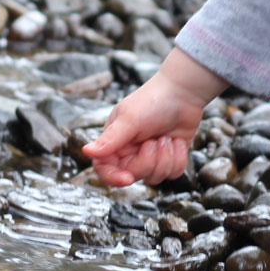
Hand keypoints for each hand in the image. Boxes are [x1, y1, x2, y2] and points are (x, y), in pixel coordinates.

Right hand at [81, 48, 227, 186]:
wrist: (183, 92)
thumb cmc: (152, 100)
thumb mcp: (129, 119)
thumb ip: (110, 139)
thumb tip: (86, 151)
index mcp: (115, 143)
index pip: (105, 169)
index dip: (114, 178)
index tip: (128, 178)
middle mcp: (131, 152)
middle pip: (135, 175)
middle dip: (148, 160)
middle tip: (154, 140)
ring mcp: (152, 156)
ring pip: (155, 177)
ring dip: (165, 157)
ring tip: (166, 137)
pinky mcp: (170, 157)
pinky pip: (174, 173)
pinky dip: (179, 157)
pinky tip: (177, 141)